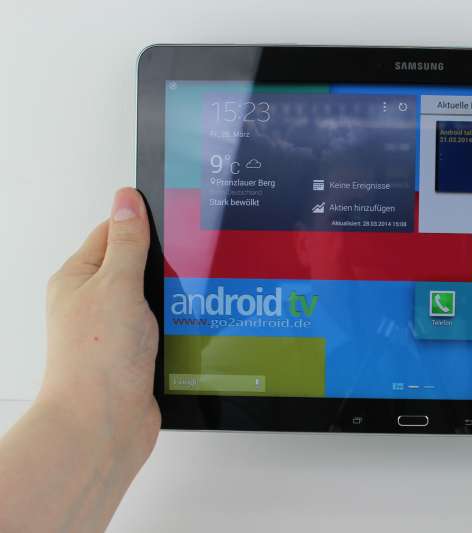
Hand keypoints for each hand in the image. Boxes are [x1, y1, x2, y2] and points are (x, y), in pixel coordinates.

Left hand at [0, 188, 159, 531]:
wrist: (104, 425)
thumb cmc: (97, 360)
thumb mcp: (117, 285)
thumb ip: (128, 243)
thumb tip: (127, 200)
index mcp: (78, 278)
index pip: (113, 232)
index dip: (144, 222)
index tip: (176, 216)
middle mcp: (93, 302)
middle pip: (135, 264)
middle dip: (164, 261)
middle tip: (191, 256)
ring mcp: (114, 330)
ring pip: (153, 298)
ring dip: (173, 297)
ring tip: (194, 294)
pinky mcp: (135, 354)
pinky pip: (162, 327)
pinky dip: (177, 323)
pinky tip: (192, 323)